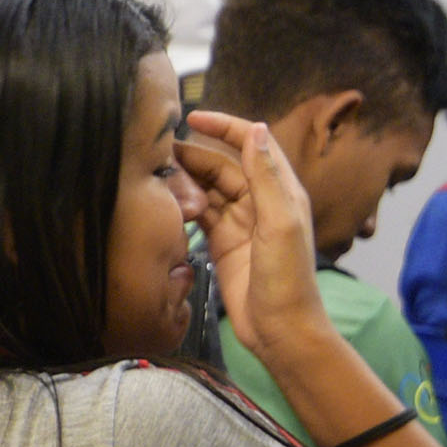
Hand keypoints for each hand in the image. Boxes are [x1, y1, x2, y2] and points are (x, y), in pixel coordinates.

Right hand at [177, 110, 348, 388]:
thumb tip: (254, 128)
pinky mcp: (222, 243)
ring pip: (209, 188)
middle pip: (223, 164)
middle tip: (160, 152)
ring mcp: (240, 223)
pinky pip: (201, 214)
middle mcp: (260, 202)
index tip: (192, 117)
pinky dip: (184, 205)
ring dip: (187, 179)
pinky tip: (166, 201)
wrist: (281, 330)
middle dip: (195, 154)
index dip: (225, 126)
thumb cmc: (288, 278)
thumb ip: (265, 176)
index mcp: (281, 190)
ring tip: (158, 174)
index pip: (252, 143)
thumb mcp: (279, 222)